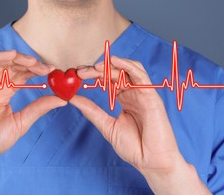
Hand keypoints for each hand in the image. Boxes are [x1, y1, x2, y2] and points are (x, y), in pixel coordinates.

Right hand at [0, 50, 65, 165]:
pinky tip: (13, 55)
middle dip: (30, 64)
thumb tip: (62, 99)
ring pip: (1, 62)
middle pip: (13, 66)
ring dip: (17, 58)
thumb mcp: (22, 122)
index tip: (52, 70)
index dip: (36, 70)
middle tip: (46, 68)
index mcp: (5, 93)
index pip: (22, 75)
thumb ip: (39, 107)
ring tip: (33, 62)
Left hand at [71, 56, 209, 193]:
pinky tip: (114, 61)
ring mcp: (143, 93)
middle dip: (97, 69)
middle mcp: (134, 92)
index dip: (93, 74)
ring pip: (128, 69)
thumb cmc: (134, 147)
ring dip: (111, 65)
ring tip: (95, 67)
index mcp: (125, 98)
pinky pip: (140, 75)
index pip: (108, 79)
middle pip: (116, 72)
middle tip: (81, 71)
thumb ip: (91, 110)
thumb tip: (72, 98)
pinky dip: (128, 65)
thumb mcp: (107, 126)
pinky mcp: (151, 96)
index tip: (77, 73)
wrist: (151, 162)